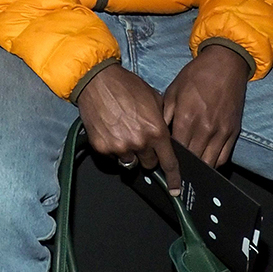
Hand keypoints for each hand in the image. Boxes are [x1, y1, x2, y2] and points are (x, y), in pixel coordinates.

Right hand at [77, 65, 180, 193]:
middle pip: (149, 164)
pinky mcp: (101, 147)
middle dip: (148, 155)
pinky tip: (110, 130)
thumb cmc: (126, 86)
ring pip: (130, 161)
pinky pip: (112, 156)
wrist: (97, 81)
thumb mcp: (154, 99)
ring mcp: (119, 147)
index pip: (169, 162)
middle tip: (140, 138)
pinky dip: (112, 147)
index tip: (175, 190)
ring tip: (123, 132)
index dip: (174, 178)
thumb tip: (166, 137)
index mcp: (156, 131)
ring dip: (129, 152)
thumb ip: (162, 121)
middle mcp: (139, 143)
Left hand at [162, 46, 249, 168]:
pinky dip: (213, 163)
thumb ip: (165, 116)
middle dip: (182, 165)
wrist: (225, 64)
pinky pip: (223, 157)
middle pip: (192, 159)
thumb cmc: (196, 76)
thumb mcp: (172, 92)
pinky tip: (204, 162)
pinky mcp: (233, 132)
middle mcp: (205, 129)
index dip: (168, 157)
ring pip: (208, 163)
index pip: (175, 149)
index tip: (162, 160)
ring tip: (188, 168)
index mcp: (187, 118)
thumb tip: (157, 136)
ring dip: (198, 167)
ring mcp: (222, 132)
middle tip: (174, 168)